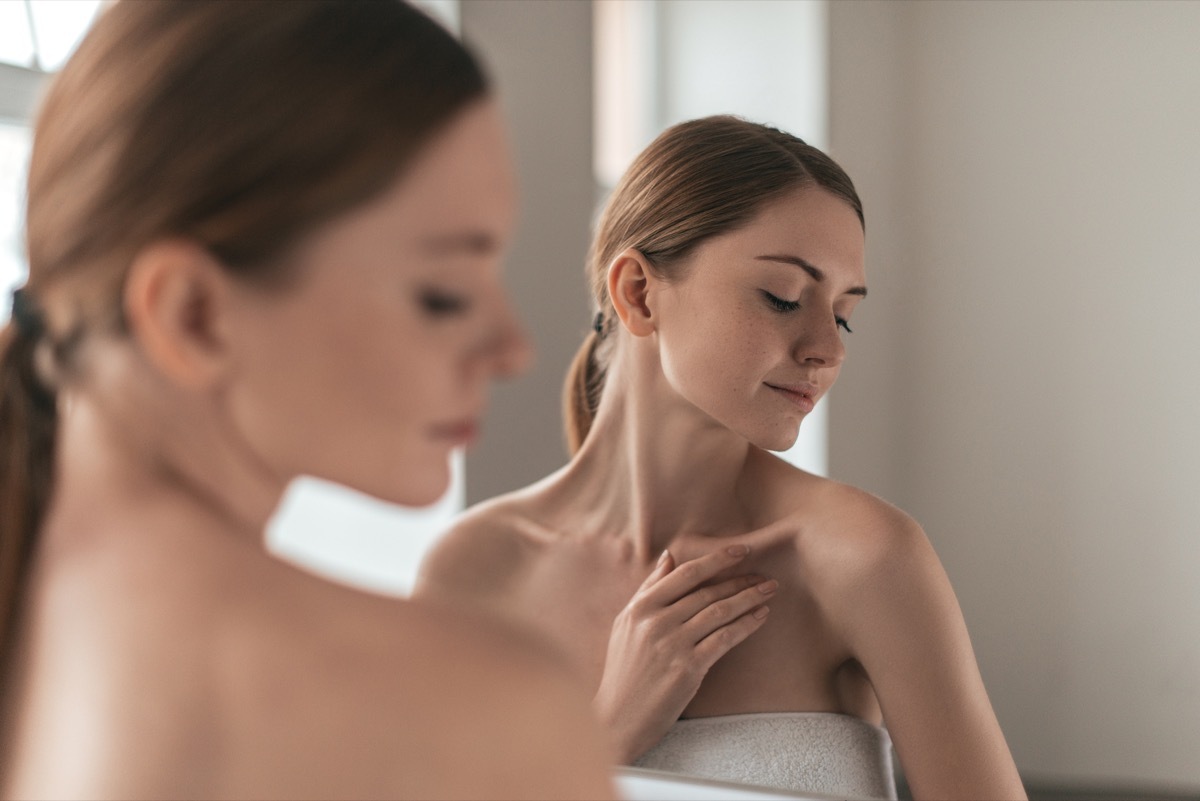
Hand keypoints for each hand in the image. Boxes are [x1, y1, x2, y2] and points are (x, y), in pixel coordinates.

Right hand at [593, 544, 776, 762]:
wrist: (618, 716)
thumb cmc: (624, 670)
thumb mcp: (626, 623)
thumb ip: (648, 589)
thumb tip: (669, 556)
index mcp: (641, 608)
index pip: (685, 574)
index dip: (716, 559)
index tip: (741, 551)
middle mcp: (656, 622)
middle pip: (706, 593)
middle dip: (740, 581)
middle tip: (765, 576)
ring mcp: (672, 645)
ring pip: (719, 612)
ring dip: (748, 599)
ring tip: (769, 591)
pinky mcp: (687, 669)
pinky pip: (724, 639)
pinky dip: (745, 625)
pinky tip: (760, 617)